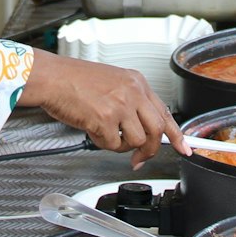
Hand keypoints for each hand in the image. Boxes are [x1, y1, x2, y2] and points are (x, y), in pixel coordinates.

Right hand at [20, 50, 187, 166]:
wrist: (51, 77)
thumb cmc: (74, 80)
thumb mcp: (112, 83)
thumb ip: (130, 102)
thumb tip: (141, 127)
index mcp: (136, 82)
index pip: (164, 111)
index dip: (176, 134)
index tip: (184, 146)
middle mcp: (132, 92)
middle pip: (157, 130)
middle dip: (150, 150)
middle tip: (140, 158)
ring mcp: (120, 105)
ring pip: (136, 141)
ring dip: (122, 146)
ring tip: (105, 134)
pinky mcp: (105, 119)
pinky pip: (112, 145)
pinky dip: (102, 143)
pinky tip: (92, 130)